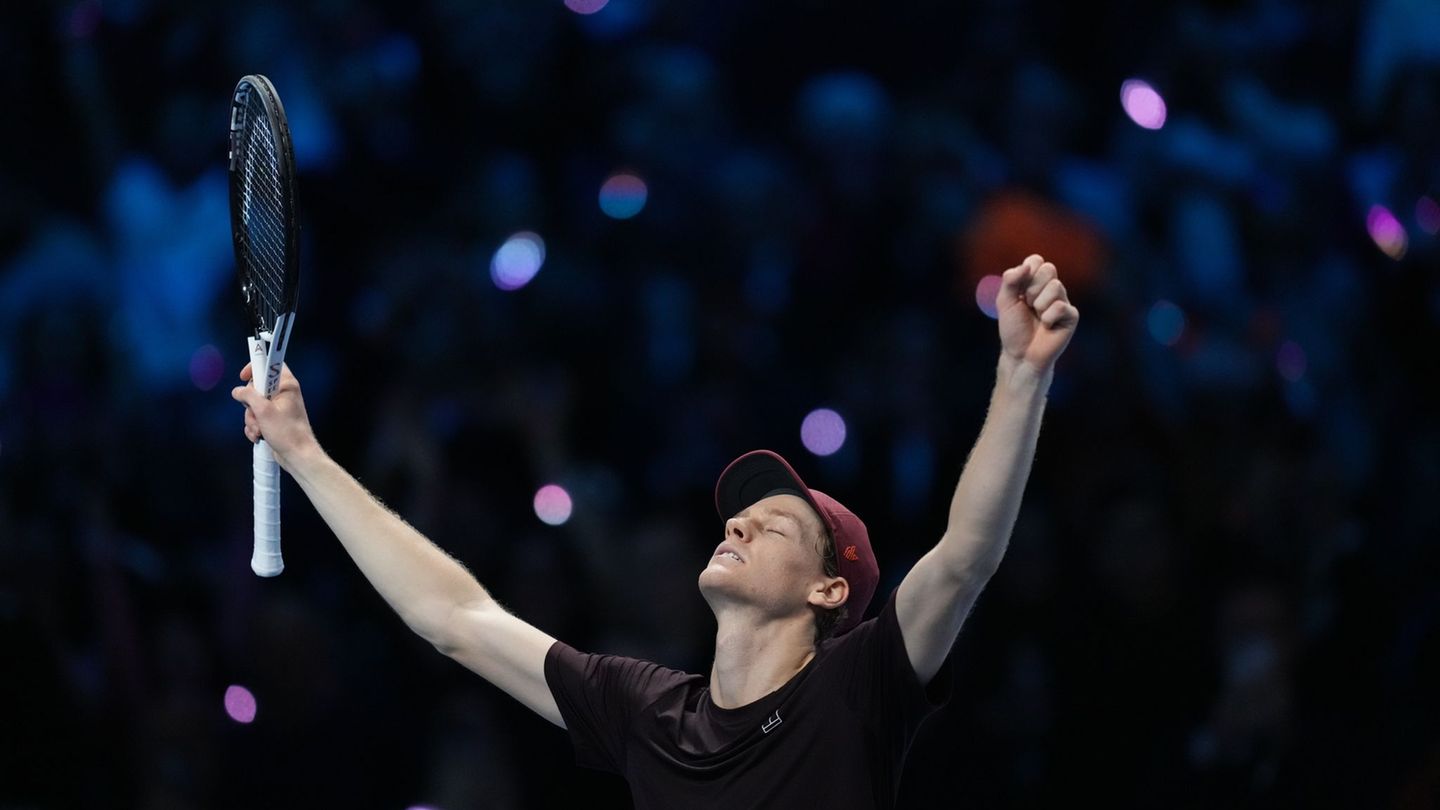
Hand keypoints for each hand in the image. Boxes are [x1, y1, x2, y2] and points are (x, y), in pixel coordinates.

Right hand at [230, 363, 318, 472]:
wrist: (297, 455)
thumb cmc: (286, 432)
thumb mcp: (263, 411)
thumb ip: (248, 396)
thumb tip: (237, 391)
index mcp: (286, 385)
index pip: (270, 365)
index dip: (255, 367)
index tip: (244, 376)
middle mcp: (283, 394)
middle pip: (256, 389)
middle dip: (250, 404)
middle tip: (256, 414)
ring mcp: (278, 408)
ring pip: (254, 406)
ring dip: (252, 419)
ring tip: (260, 430)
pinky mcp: (274, 420)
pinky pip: (257, 418)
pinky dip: (255, 427)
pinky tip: (259, 436)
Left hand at [996, 254, 1079, 374]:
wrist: (1020, 354)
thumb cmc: (1014, 328)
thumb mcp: (1005, 302)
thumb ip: (1010, 280)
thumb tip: (1026, 266)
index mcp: (1035, 282)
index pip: (1036, 260)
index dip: (1026, 273)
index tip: (1019, 291)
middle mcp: (1051, 289)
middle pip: (1049, 269)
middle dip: (1032, 288)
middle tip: (1028, 305)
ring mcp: (1063, 301)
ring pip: (1056, 286)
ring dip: (1039, 304)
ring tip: (1037, 317)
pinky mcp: (1071, 316)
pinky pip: (1061, 306)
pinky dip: (1048, 317)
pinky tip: (1047, 326)